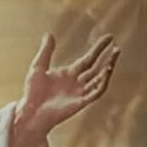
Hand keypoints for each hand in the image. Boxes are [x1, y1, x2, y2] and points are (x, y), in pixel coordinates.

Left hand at [10, 29, 120, 146]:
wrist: (30, 112)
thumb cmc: (32, 92)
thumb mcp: (38, 67)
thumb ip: (46, 51)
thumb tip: (49, 34)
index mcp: (69, 74)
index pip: (88, 59)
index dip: (99, 49)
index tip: (109, 38)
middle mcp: (77, 83)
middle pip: (97, 68)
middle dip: (107, 57)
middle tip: (116, 46)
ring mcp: (80, 93)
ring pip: (99, 79)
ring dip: (108, 69)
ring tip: (114, 57)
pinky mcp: (81, 102)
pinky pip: (96, 92)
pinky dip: (102, 82)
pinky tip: (106, 72)